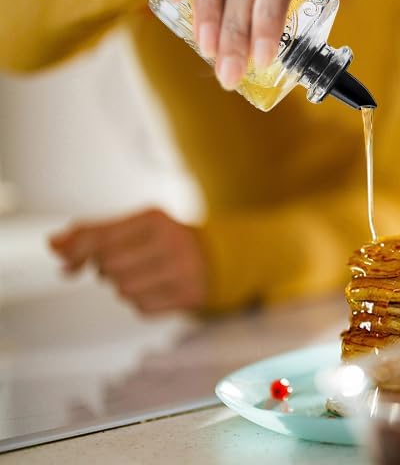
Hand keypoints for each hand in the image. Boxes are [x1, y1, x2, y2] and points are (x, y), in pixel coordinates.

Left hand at [49, 208, 206, 313]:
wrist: (217, 258)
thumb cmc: (168, 241)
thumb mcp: (136, 227)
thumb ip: (93, 233)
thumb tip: (54, 244)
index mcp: (154, 219)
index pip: (100, 237)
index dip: (76, 251)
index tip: (68, 261)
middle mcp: (171, 241)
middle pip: (109, 266)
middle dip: (107, 269)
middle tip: (123, 263)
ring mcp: (182, 269)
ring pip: (123, 290)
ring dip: (124, 287)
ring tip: (143, 275)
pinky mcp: (188, 295)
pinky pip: (141, 308)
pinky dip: (142, 302)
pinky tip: (156, 289)